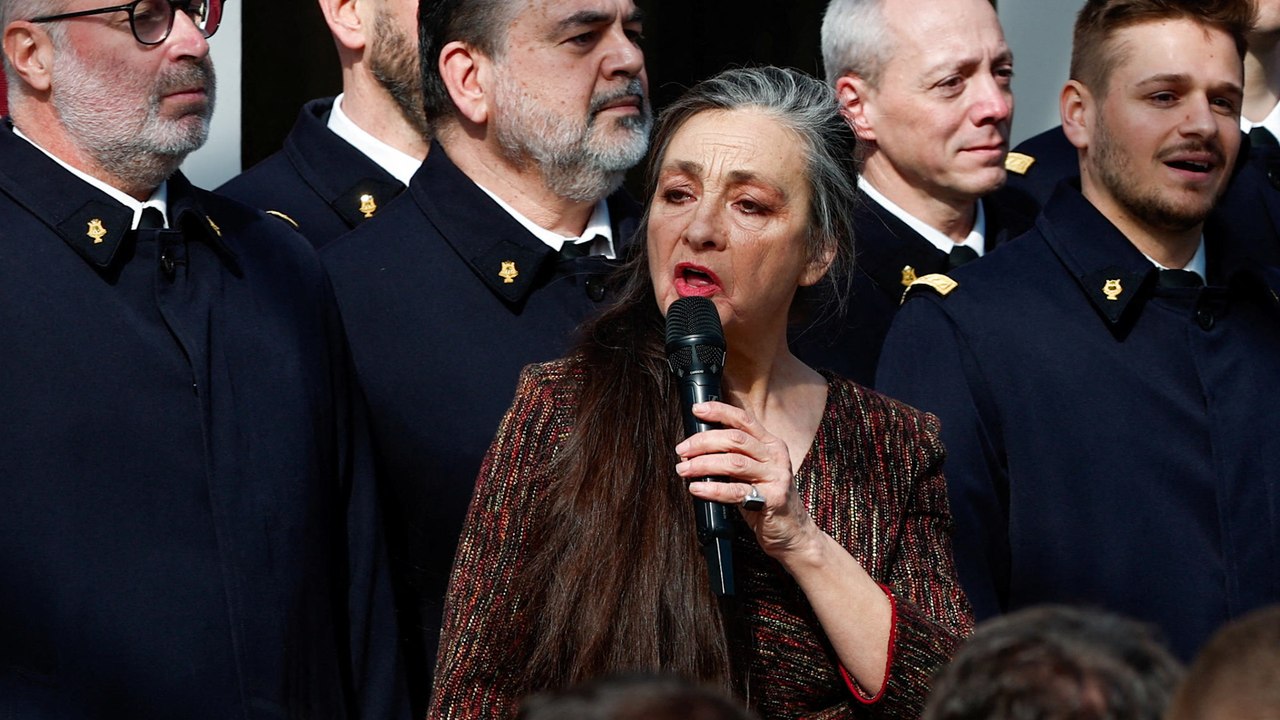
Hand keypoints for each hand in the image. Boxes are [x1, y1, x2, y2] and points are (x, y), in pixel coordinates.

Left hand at [674, 401, 818, 559]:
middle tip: (682, 451)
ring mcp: (776, 477)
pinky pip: (736, 491)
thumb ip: (735, 456)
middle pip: (734, 439)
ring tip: (684, 470)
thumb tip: (697, 447)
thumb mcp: (755, 472)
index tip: (697, 410)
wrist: (793, 533)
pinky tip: (697, 488)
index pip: (744, 420)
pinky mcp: (773, 499)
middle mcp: (775, 456)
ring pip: (734, 462)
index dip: (719, 411)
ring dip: (703, 464)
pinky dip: (712, 489)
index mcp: (771, 444)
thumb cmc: (767, 500)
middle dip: (703, 442)